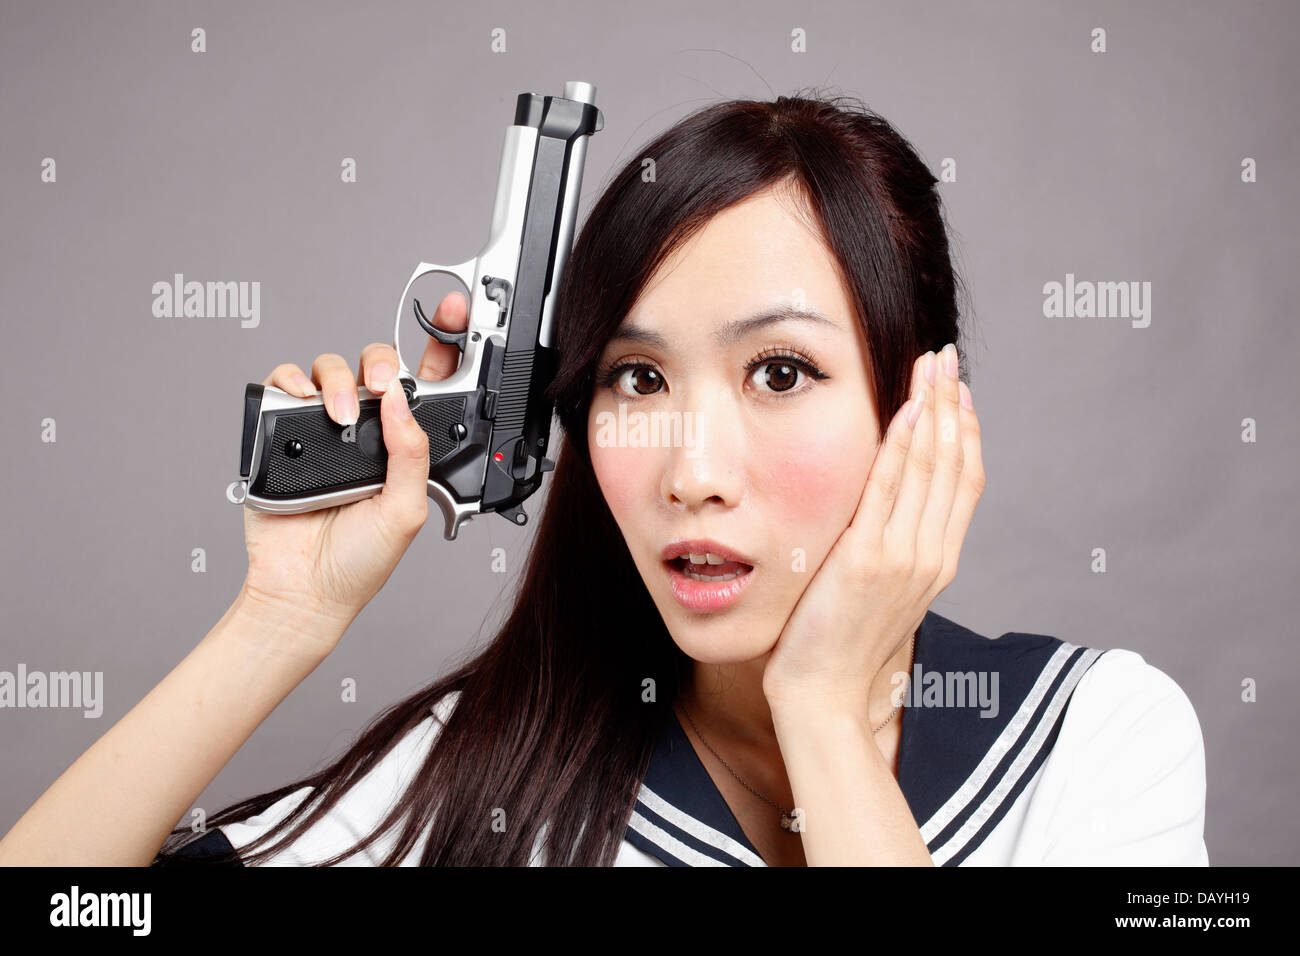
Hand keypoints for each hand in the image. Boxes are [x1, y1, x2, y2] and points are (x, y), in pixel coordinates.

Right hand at [238, 292, 469, 641]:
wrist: (304, 590)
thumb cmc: (360, 561)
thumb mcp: (407, 510)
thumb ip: (412, 454)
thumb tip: (401, 402)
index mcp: (405, 444)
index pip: (426, 384)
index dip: (441, 344)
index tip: (452, 314)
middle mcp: (367, 429)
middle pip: (376, 365)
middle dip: (383, 361)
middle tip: (383, 385)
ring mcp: (324, 428)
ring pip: (330, 368)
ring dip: (336, 380)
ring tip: (340, 418)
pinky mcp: (282, 431)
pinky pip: (284, 383)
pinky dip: (292, 381)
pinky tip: (304, 402)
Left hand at [762, 343, 985, 716]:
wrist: (823, 694)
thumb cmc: (837, 645)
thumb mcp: (875, 591)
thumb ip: (887, 549)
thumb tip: (880, 512)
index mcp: (937, 562)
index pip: (964, 483)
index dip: (965, 433)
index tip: (958, 392)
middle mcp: (932, 556)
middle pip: (955, 465)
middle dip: (953, 406)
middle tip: (948, 359)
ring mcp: (906, 557)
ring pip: (931, 468)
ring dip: (933, 410)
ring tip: (932, 366)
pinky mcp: (870, 558)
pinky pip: (891, 489)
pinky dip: (902, 446)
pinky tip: (906, 410)